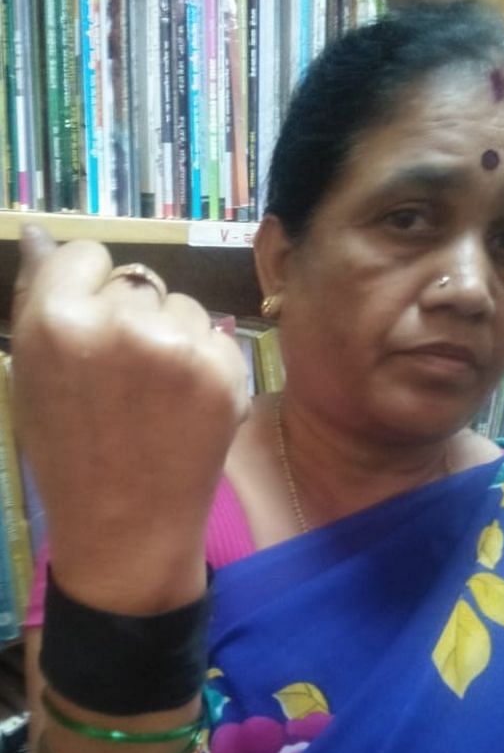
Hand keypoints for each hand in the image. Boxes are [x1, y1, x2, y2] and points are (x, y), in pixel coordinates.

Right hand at [11, 227, 249, 612]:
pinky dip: (207, 362)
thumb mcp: (33, 371)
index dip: (89, 289)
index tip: (91, 329)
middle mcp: (117, 321)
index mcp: (55, 319)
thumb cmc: (69, 447)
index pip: (87, 255)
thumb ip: (40, 296)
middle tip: (122, 379)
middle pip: (138, 282)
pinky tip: (185, 404)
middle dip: (132, 317)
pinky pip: (216, 335)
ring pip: (183, 305)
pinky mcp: (222, 367)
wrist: (126, 522)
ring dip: (173, 336)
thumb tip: (38, 231)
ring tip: (155, 395)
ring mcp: (176, 344)